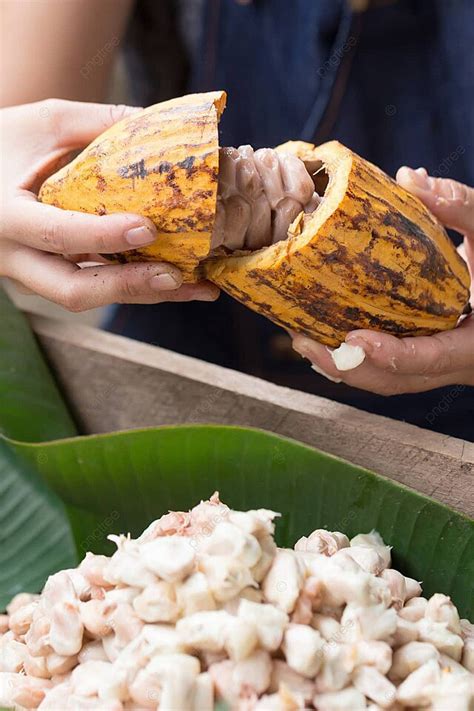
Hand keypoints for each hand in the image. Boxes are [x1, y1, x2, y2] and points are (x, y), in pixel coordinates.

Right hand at [0, 100, 218, 310]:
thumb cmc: (0, 142)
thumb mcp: (42, 123)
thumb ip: (95, 124)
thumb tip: (160, 122)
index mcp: (4, 217)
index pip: (57, 234)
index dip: (103, 236)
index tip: (148, 230)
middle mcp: (14, 257)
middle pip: (73, 290)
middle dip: (130, 287)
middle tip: (180, 277)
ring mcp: (31, 273)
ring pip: (87, 296)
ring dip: (143, 294)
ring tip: (197, 288)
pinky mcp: (48, 276)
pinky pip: (92, 286)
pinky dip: (133, 284)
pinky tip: (175, 279)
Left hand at [292, 169, 473, 393]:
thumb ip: (459, 206)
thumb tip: (408, 178)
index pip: (432, 358)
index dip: (393, 355)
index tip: (354, 339)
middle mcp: (455, 363)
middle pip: (396, 381)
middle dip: (347, 367)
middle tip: (304, 341)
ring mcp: (436, 367)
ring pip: (385, 381)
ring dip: (341, 366)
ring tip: (301, 338)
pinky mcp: (421, 360)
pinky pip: (384, 370)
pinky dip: (352, 358)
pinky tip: (320, 336)